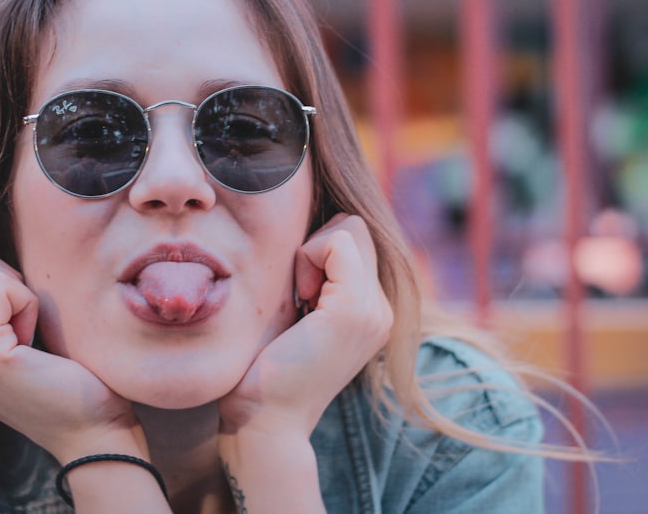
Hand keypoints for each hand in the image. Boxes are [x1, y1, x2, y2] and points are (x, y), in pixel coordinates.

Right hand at [0, 244, 147, 463]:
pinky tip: (35, 342)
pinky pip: (1, 287)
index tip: (20, 320)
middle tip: (26, 324)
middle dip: (3, 278)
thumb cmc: (66, 377)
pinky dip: (28, 303)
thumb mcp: (12, 334)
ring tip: (29, 335)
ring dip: (16, 290)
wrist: (92, 432)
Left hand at [217, 214, 393, 436]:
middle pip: (356, 226)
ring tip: (300, 301)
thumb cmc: (265, 371)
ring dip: (312, 253)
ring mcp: (375, 309)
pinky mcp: (355, 309)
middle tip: (299, 295)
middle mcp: (383, 309)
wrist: (266, 422)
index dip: (318, 250)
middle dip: (318, 246)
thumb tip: (305, 231)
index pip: (356, 238)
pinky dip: (308, 258)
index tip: (298, 295)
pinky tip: (299, 301)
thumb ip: (315, 280)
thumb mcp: (297, 315)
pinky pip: (337, 242)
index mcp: (372, 310)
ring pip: (349, 228)